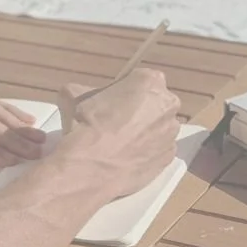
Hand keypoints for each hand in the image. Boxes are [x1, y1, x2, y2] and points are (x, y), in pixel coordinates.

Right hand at [54, 68, 180, 199]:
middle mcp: (168, 105)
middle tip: (116, 123)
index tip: (112, 101)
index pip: (140, 79)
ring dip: (145, 132)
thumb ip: (88, 90)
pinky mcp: (169, 158)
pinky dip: (146, 153)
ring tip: (121, 145)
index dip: (124, 90)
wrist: (91, 167)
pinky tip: (127, 158)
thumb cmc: (86, 124)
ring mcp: (171, 134)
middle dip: (140, 110)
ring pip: (159, 128)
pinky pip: (158, 150)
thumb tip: (84, 96)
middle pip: (155, 103)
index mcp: (151, 81)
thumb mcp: (75, 94)